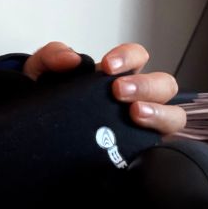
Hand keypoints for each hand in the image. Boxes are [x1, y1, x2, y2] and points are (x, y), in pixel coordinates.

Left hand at [23, 41, 185, 135]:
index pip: (138, 57)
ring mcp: (138, 125)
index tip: (108, 67)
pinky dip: (155, 144)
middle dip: (146, 85)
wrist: (34, 133)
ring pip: (173, 116)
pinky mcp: (136, 150)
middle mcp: (134, 98)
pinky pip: (158, 147)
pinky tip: (136, 146)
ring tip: (135, 113)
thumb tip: (71, 58)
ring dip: (159, 112)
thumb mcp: (40, 72)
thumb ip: (51, 57)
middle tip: (119, 91)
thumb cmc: (46, 98)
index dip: (129, 57)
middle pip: (164, 85)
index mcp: (116, 76)